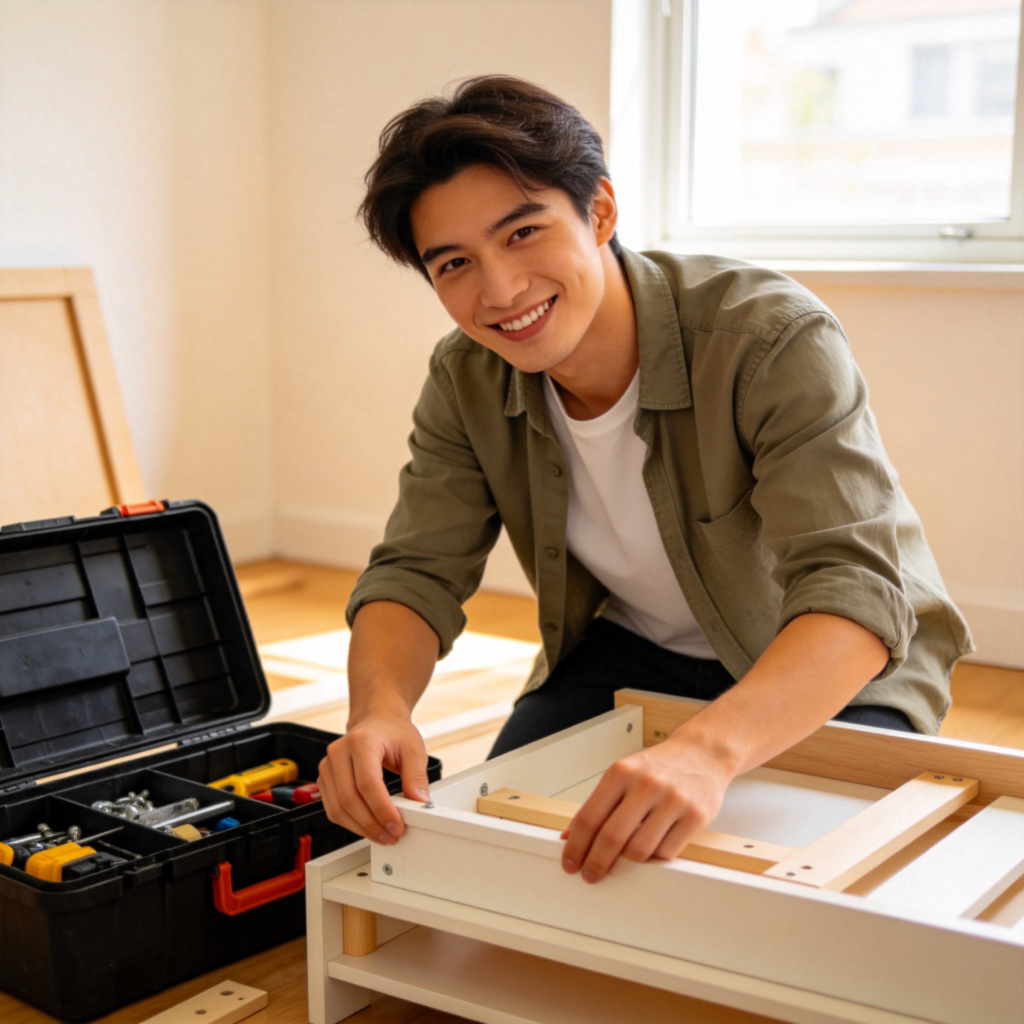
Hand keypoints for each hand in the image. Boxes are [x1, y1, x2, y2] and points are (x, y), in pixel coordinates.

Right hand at [317, 712, 430, 844]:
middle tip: (392, 835)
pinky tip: (368, 826)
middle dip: (372, 824)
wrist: (376, 720)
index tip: (397, 825)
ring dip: (361, 828)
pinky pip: (333, 809)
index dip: (382, 809)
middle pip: (349, 799)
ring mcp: (328, 765)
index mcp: (362, 741)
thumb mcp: (413, 749)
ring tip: (382, 835)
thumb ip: (416, 777)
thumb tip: (418, 803)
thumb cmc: (393, 732)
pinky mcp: (325, 779)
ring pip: (338, 808)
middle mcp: (339, 752)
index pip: (367, 783)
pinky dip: (351, 823)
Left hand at [560, 733, 732, 882]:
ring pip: (640, 851)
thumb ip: (598, 804)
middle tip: (591, 875)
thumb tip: (569, 837)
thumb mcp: (624, 775)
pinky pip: (666, 853)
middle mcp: (646, 784)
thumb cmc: (659, 767)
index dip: (576, 846)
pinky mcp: (695, 816)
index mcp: (621, 772)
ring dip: (629, 859)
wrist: (702, 754)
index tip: (570, 863)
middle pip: (612, 838)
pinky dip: (655, 855)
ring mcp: (672, 800)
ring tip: (630, 852)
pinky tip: (654, 843)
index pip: (590, 817)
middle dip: (596, 863)